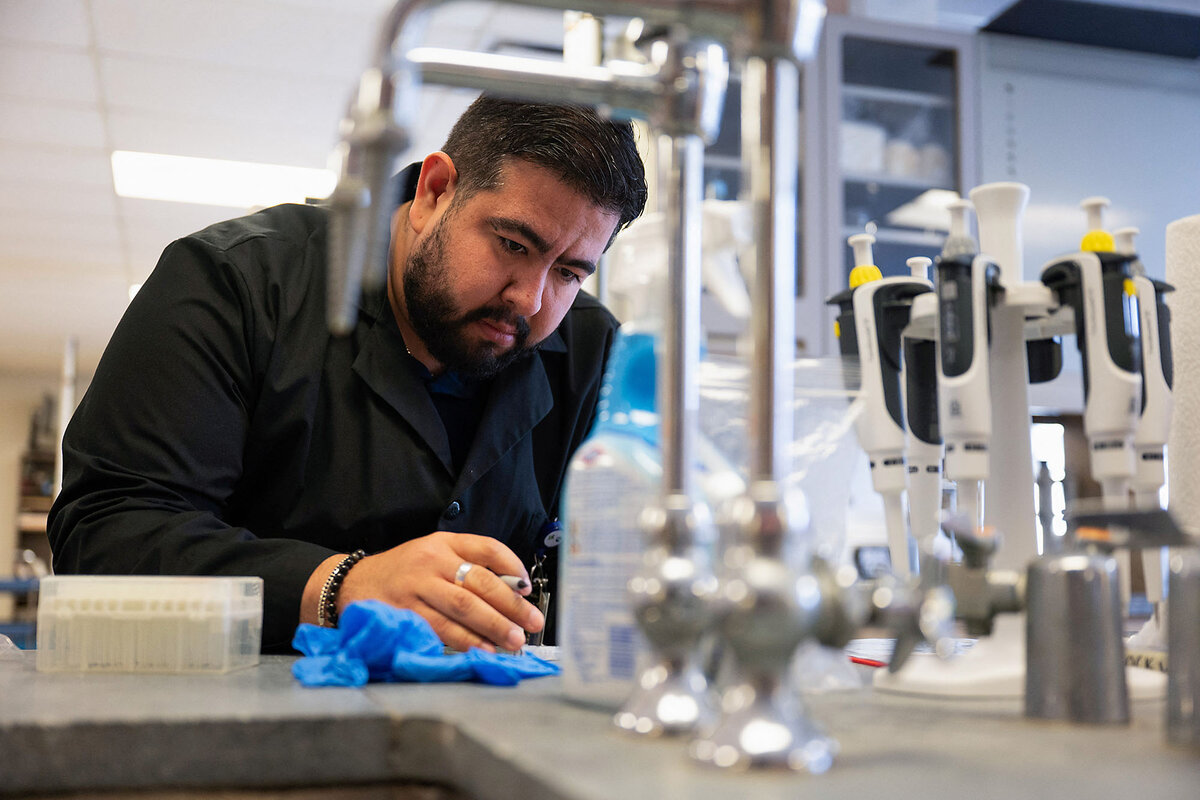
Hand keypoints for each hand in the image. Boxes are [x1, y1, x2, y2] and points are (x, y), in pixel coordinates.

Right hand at [335, 531, 543, 651]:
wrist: (352, 583)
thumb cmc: (403, 572)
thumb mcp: (434, 555)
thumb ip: (468, 566)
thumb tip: (512, 591)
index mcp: (443, 543)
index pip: (487, 549)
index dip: (513, 567)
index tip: (528, 588)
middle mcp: (431, 561)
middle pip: (480, 583)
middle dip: (511, 606)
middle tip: (531, 623)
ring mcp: (416, 587)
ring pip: (463, 607)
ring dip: (493, 627)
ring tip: (514, 641)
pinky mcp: (404, 612)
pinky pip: (441, 628)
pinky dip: (466, 641)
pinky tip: (483, 649)